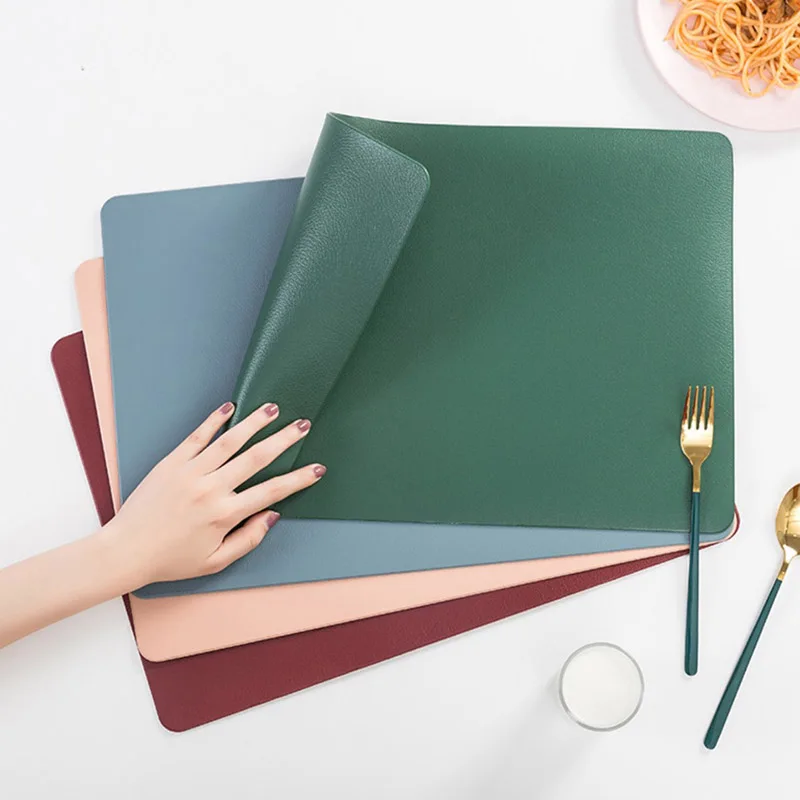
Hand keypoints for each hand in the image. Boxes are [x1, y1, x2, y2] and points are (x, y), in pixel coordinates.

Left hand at [107, 401, 325, 586]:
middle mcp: (211, 489)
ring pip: (230, 441)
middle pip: (256, 458)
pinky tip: (230, 407)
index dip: (299, 479)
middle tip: (302, 424)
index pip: (272, 491)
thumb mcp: (215, 561)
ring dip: (254, 423)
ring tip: (273, 408)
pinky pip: (197, 437)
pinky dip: (214, 420)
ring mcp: (190, 472)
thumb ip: (248, 539)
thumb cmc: (170, 560)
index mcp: (225, 514)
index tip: (317, 468)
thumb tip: (272, 515)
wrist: (125, 551)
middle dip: (284, 439)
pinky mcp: (172, 462)